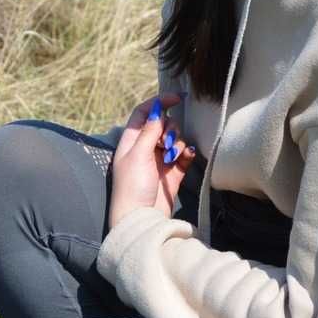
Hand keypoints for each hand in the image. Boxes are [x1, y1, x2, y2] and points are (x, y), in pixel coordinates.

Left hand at [108, 92, 194, 230]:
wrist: (141, 218)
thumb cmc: (132, 186)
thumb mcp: (138, 154)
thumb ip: (149, 131)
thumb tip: (157, 110)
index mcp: (131, 141)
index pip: (144, 113)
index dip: (159, 102)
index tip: (177, 98)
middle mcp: (145, 148)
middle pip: (162, 124)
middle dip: (169, 128)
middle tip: (165, 143)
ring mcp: (160, 160)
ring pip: (175, 139)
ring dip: (177, 142)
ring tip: (172, 157)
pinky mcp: (173, 172)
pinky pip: (184, 155)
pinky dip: (186, 153)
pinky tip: (186, 156)